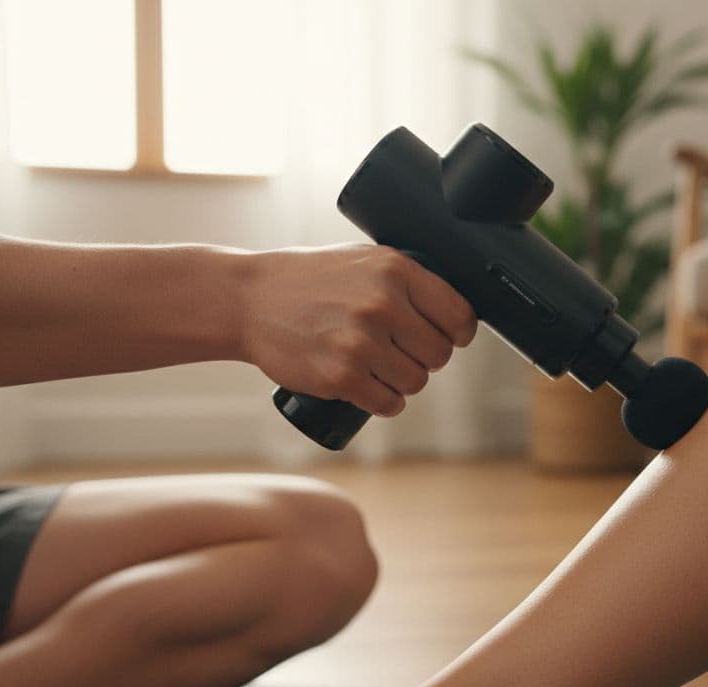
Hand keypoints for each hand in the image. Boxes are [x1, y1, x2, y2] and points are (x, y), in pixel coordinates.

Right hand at [241, 244, 476, 416]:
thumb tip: (451, 311)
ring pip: (416, 382)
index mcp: (394, 270)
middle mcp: (382, 304)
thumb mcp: (362, 261)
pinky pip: (389, 404)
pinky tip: (370, 389)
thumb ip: (404, 280)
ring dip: (404, 382)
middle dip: (426, 359)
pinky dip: (384, 402)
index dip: (458, 332)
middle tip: (402, 353)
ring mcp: (361, 343)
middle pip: (439, 354)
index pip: (458, 315)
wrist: (249, 299)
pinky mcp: (341, 377)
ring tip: (380, 368)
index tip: (451, 337)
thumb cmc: (309, 280)